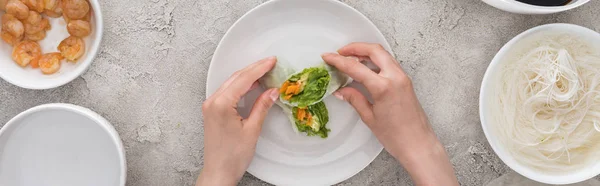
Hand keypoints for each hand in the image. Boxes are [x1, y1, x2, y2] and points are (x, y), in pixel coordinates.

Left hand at [197, 57, 278, 185]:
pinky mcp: (212, 111)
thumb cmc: (233, 156)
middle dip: (254, 69)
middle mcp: (213, 102)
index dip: (259, 68)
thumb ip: (262, 107)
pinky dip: (241, 86)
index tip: (272, 61)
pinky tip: (252, 85)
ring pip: (231, 83)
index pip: (243, 79)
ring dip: (248, 76)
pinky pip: (228, 91)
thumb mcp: (252, 129)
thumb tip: (273, 91)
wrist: (218, 171)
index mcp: (221, 104)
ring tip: (264, 71)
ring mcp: (211, 106)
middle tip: (271, 63)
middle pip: (236, 78)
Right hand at [322, 43, 457, 185]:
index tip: (327, 57)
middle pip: (374, 50)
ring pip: (383, 55)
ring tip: (350, 59)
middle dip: (355, 47)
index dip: (338, 60)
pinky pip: (389, 63)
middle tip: (340, 52)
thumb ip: (355, 99)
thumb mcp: (369, 117)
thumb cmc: (396, 136)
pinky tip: (365, 68)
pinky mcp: (406, 81)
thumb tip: (341, 91)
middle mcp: (395, 77)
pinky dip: (375, 60)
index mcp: (383, 87)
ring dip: (366, 52)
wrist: (418, 144)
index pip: (356, 67)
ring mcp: (403, 78)